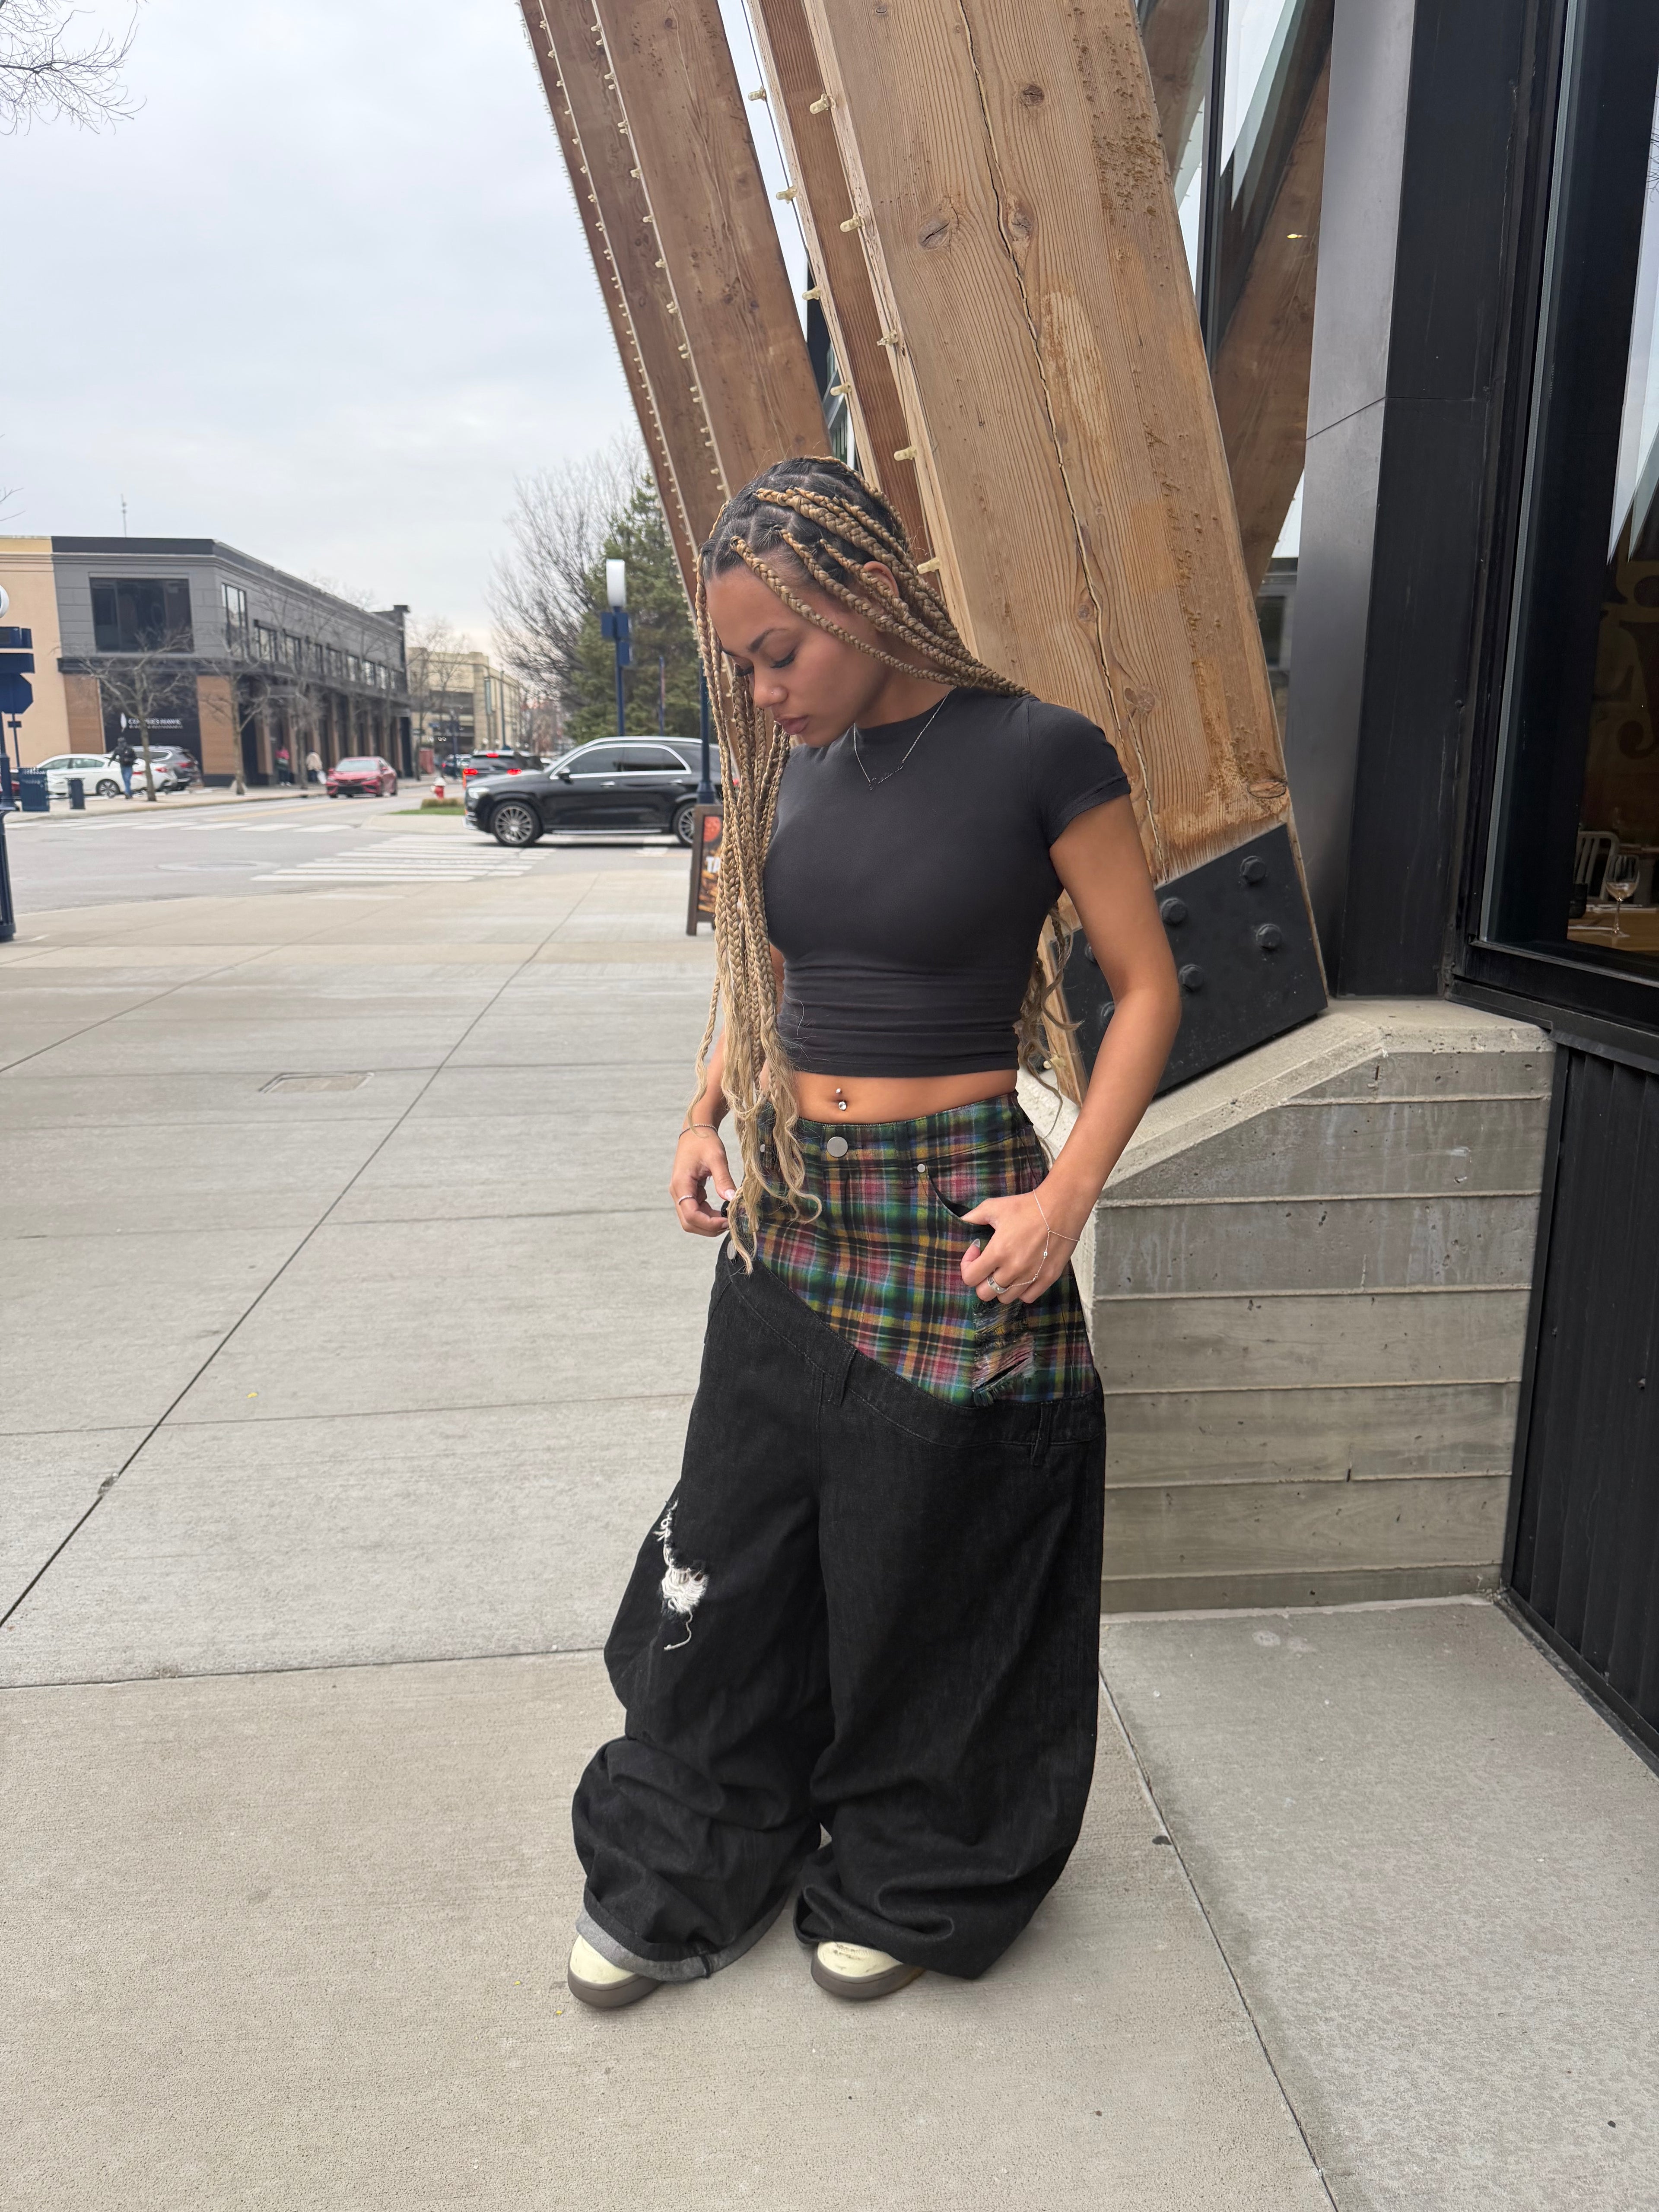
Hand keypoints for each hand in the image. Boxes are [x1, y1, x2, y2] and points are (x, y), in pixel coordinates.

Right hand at [671, 1126, 735, 1236]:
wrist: (695, 1132)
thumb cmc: (704, 1142)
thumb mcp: (716, 1158)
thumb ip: (723, 1179)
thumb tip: (732, 1199)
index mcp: (681, 1184)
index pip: (691, 1214)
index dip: (709, 1223)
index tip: (727, 1221)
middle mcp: (677, 1192)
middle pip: (688, 1222)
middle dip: (709, 1228)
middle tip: (730, 1224)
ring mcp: (681, 1194)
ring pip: (691, 1220)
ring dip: (709, 1224)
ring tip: (728, 1219)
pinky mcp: (688, 1193)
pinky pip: (696, 1212)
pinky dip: (708, 1216)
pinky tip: (722, 1212)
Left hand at [959, 1185, 1085, 1304]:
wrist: (1061, 1208)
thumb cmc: (1026, 1206)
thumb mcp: (994, 1207)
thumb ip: (973, 1217)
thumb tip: (960, 1222)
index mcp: (997, 1252)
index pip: (970, 1278)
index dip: (967, 1266)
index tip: (977, 1251)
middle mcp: (1013, 1269)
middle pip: (985, 1293)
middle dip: (982, 1280)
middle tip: (989, 1264)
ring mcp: (1031, 1276)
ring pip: (1006, 1298)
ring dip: (1001, 1286)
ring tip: (1006, 1269)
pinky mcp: (1048, 1278)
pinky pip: (1027, 1297)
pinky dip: (1021, 1290)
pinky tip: (1022, 1275)